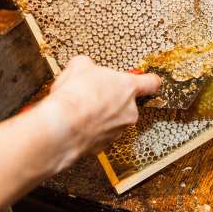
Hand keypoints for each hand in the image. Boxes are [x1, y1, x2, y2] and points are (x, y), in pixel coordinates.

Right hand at [35, 56, 159, 170]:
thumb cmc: (75, 96)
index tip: (148, 80)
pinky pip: (98, 135)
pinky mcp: (103, 146)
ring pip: (112, 120)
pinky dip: (89, 130)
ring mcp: (117, 131)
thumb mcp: (79, 66)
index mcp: (128, 88)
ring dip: (99, 115)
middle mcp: (128, 111)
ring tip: (79, 110)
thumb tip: (84, 67)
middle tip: (92, 94)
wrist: (61, 127)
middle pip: (126, 103)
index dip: (149, 80)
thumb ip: (89, 65)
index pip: (151, 83)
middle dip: (111, 99)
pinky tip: (75, 123)